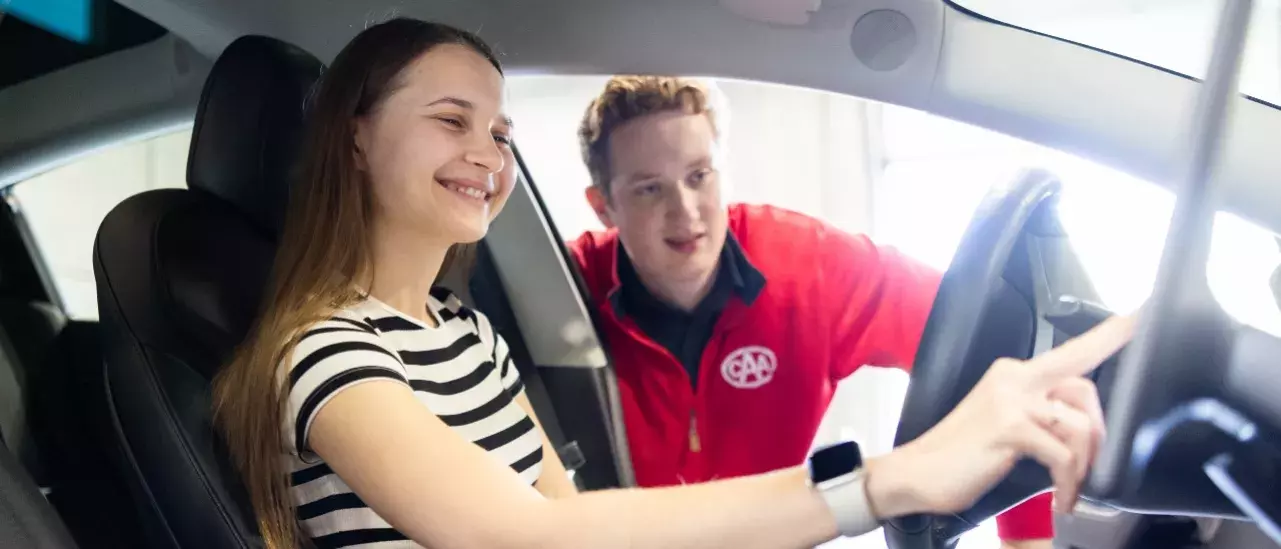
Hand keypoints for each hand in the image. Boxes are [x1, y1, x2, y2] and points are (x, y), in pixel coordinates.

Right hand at [867, 314, 1136, 517]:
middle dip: (1099, 434)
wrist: (915, 474)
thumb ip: (1041, 414)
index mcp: (1014, 373)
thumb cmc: (960, 455)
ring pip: (1079, 426)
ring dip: (1082, 467)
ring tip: (1068, 487)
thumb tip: (1085, 428)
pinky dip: (1067, 483)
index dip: (1112, 333)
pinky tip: (1059, 497)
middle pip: (1086, 389)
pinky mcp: (1009, 427)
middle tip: (1088, 466)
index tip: (1144, 310)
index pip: (1074, 349)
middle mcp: (1014, 377)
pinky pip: (1064, 455)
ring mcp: (1011, 400)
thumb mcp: (1006, 425)